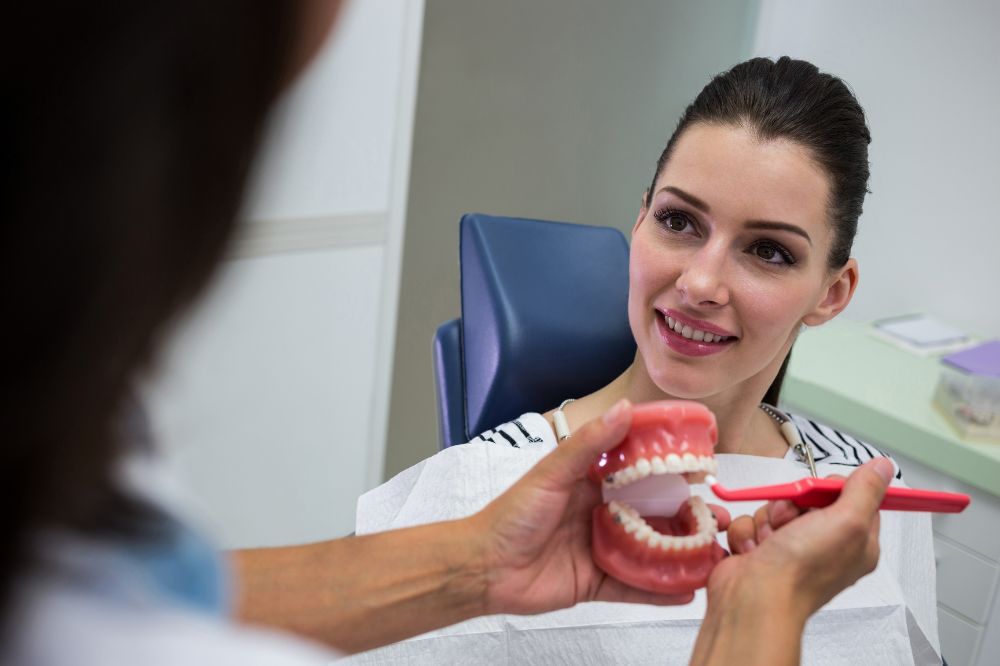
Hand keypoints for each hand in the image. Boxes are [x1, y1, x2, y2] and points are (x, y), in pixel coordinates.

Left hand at [470, 399, 730, 614]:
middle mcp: (603, 514)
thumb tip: (625, 408)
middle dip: (688, 516)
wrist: (483, 566)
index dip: (672, 468)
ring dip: (682, 553)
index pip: (640, 471)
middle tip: (721, 517)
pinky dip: (660, 590)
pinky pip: (635, 588)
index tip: (705, 463)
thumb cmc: (512, 514)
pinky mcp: (597, 583)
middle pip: (654, 515)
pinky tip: (689, 591)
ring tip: (716, 554)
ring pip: (651, 551)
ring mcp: (602, 549)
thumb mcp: (552, 473)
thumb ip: (590, 445)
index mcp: (592, 483)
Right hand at [713, 458, 893, 618]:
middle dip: (793, 502)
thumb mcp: (846, 522)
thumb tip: (882, 467)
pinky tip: (754, 549)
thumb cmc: (801, 571)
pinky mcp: (761, 548)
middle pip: (809, 497)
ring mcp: (791, 547)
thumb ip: (865, 490)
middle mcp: (825, 545)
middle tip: (792, 520)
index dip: (833, 488)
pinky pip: (752, 520)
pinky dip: (748, 531)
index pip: (852, 496)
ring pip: (776, 507)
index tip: (822, 493)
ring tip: (770, 541)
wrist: (754, 599)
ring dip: (768, 517)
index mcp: (855, 542)